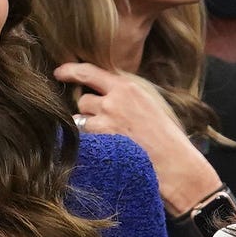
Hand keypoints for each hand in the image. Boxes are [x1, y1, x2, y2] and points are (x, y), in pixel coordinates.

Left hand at [53, 62, 221, 215]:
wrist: (177, 165)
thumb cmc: (167, 137)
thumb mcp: (149, 104)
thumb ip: (124, 95)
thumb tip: (100, 92)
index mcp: (128, 88)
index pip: (89, 72)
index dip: (70, 71)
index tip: (59, 72)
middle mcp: (113, 101)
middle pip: (83, 100)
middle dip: (89, 111)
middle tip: (109, 124)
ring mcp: (104, 121)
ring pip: (80, 119)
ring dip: (89, 128)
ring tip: (113, 139)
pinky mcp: (99, 141)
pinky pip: (82, 138)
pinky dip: (90, 143)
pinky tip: (108, 148)